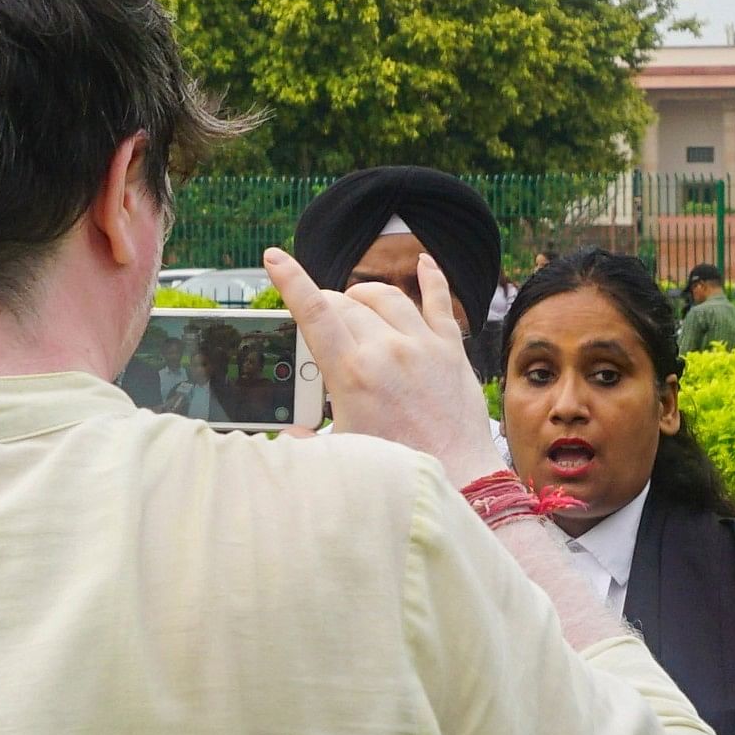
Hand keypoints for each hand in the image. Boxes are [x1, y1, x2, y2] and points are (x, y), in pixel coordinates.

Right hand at [262, 246, 496, 483]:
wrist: (459, 476)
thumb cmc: (398, 467)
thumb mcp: (342, 450)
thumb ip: (307, 436)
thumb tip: (289, 430)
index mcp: (352, 373)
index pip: (314, 312)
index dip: (291, 280)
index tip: (275, 258)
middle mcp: (387, 349)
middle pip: (346, 304)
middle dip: (327, 303)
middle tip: (321, 315)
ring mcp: (423, 345)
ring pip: (387, 297)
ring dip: (364, 295)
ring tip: (355, 302)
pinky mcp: (451, 349)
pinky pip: (440, 301)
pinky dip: (432, 277)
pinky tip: (424, 262)